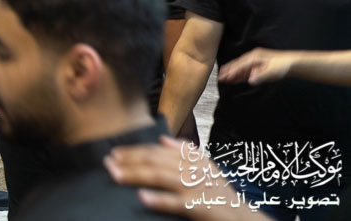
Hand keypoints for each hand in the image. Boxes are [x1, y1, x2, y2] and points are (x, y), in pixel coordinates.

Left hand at [104, 136, 256, 219]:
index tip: (115, 152)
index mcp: (193, 161)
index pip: (158, 151)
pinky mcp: (200, 207)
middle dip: (129, 160)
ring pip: (161, 177)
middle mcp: (193, 171)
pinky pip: (177, 202)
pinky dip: (159, 199)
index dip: (135, 150)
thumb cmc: (222, 195)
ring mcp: (196, 188)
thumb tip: (164, 139)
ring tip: (116, 175)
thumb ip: (187, 153)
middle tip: (108, 162)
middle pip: (155, 161)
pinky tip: (142, 197)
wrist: (245, 219)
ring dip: (136, 175)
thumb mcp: (208, 169)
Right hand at [218, 48, 292, 84]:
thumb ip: (261, 76)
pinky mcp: (256, 65)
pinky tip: (234, 78)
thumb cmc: (282, 66)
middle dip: (228, 71)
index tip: (225, 77)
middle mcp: (252, 58)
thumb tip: (250, 81)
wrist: (290, 62)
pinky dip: (239, 74)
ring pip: (240, 67)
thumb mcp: (273, 72)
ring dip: (232, 73)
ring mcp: (253, 61)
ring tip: (223, 78)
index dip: (232, 72)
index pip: (241, 65)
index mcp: (254, 57)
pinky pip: (245, 70)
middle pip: (237, 65)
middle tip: (219, 78)